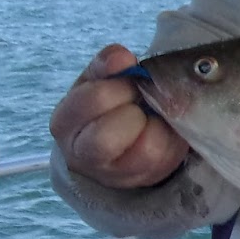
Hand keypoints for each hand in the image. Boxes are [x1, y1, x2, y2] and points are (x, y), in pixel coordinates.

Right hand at [49, 45, 189, 188]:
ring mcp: (113, 175)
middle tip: (140, 103)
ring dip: (158, 126)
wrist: (114, 145)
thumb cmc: (105, 105)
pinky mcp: (143, 181)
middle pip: (109, 136)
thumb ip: (107, 64)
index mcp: (65, 121)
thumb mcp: (98, 79)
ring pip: (147, 151)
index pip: (95, 99)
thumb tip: (122, 58)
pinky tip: (165, 130)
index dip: (121, 86)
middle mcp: (81, 154)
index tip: (129, 83)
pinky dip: (174, 139)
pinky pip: (169, 159)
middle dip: (134, 112)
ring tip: (153, 117)